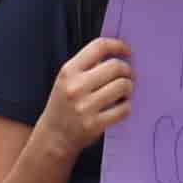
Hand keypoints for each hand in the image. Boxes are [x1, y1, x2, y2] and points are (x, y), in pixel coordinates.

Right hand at [41, 37, 131, 154]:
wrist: (53, 137)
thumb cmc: (63, 106)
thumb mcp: (66, 80)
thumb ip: (87, 66)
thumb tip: (117, 55)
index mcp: (69, 71)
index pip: (99, 46)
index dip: (118, 46)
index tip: (127, 51)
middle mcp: (76, 86)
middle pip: (115, 66)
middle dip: (127, 70)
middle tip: (129, 76)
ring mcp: (85, 106)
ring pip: (123, 86)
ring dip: (129, 88)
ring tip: (124, 92)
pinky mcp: (94, 124)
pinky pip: (123, 109)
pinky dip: (126, 106)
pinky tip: (120, 107)